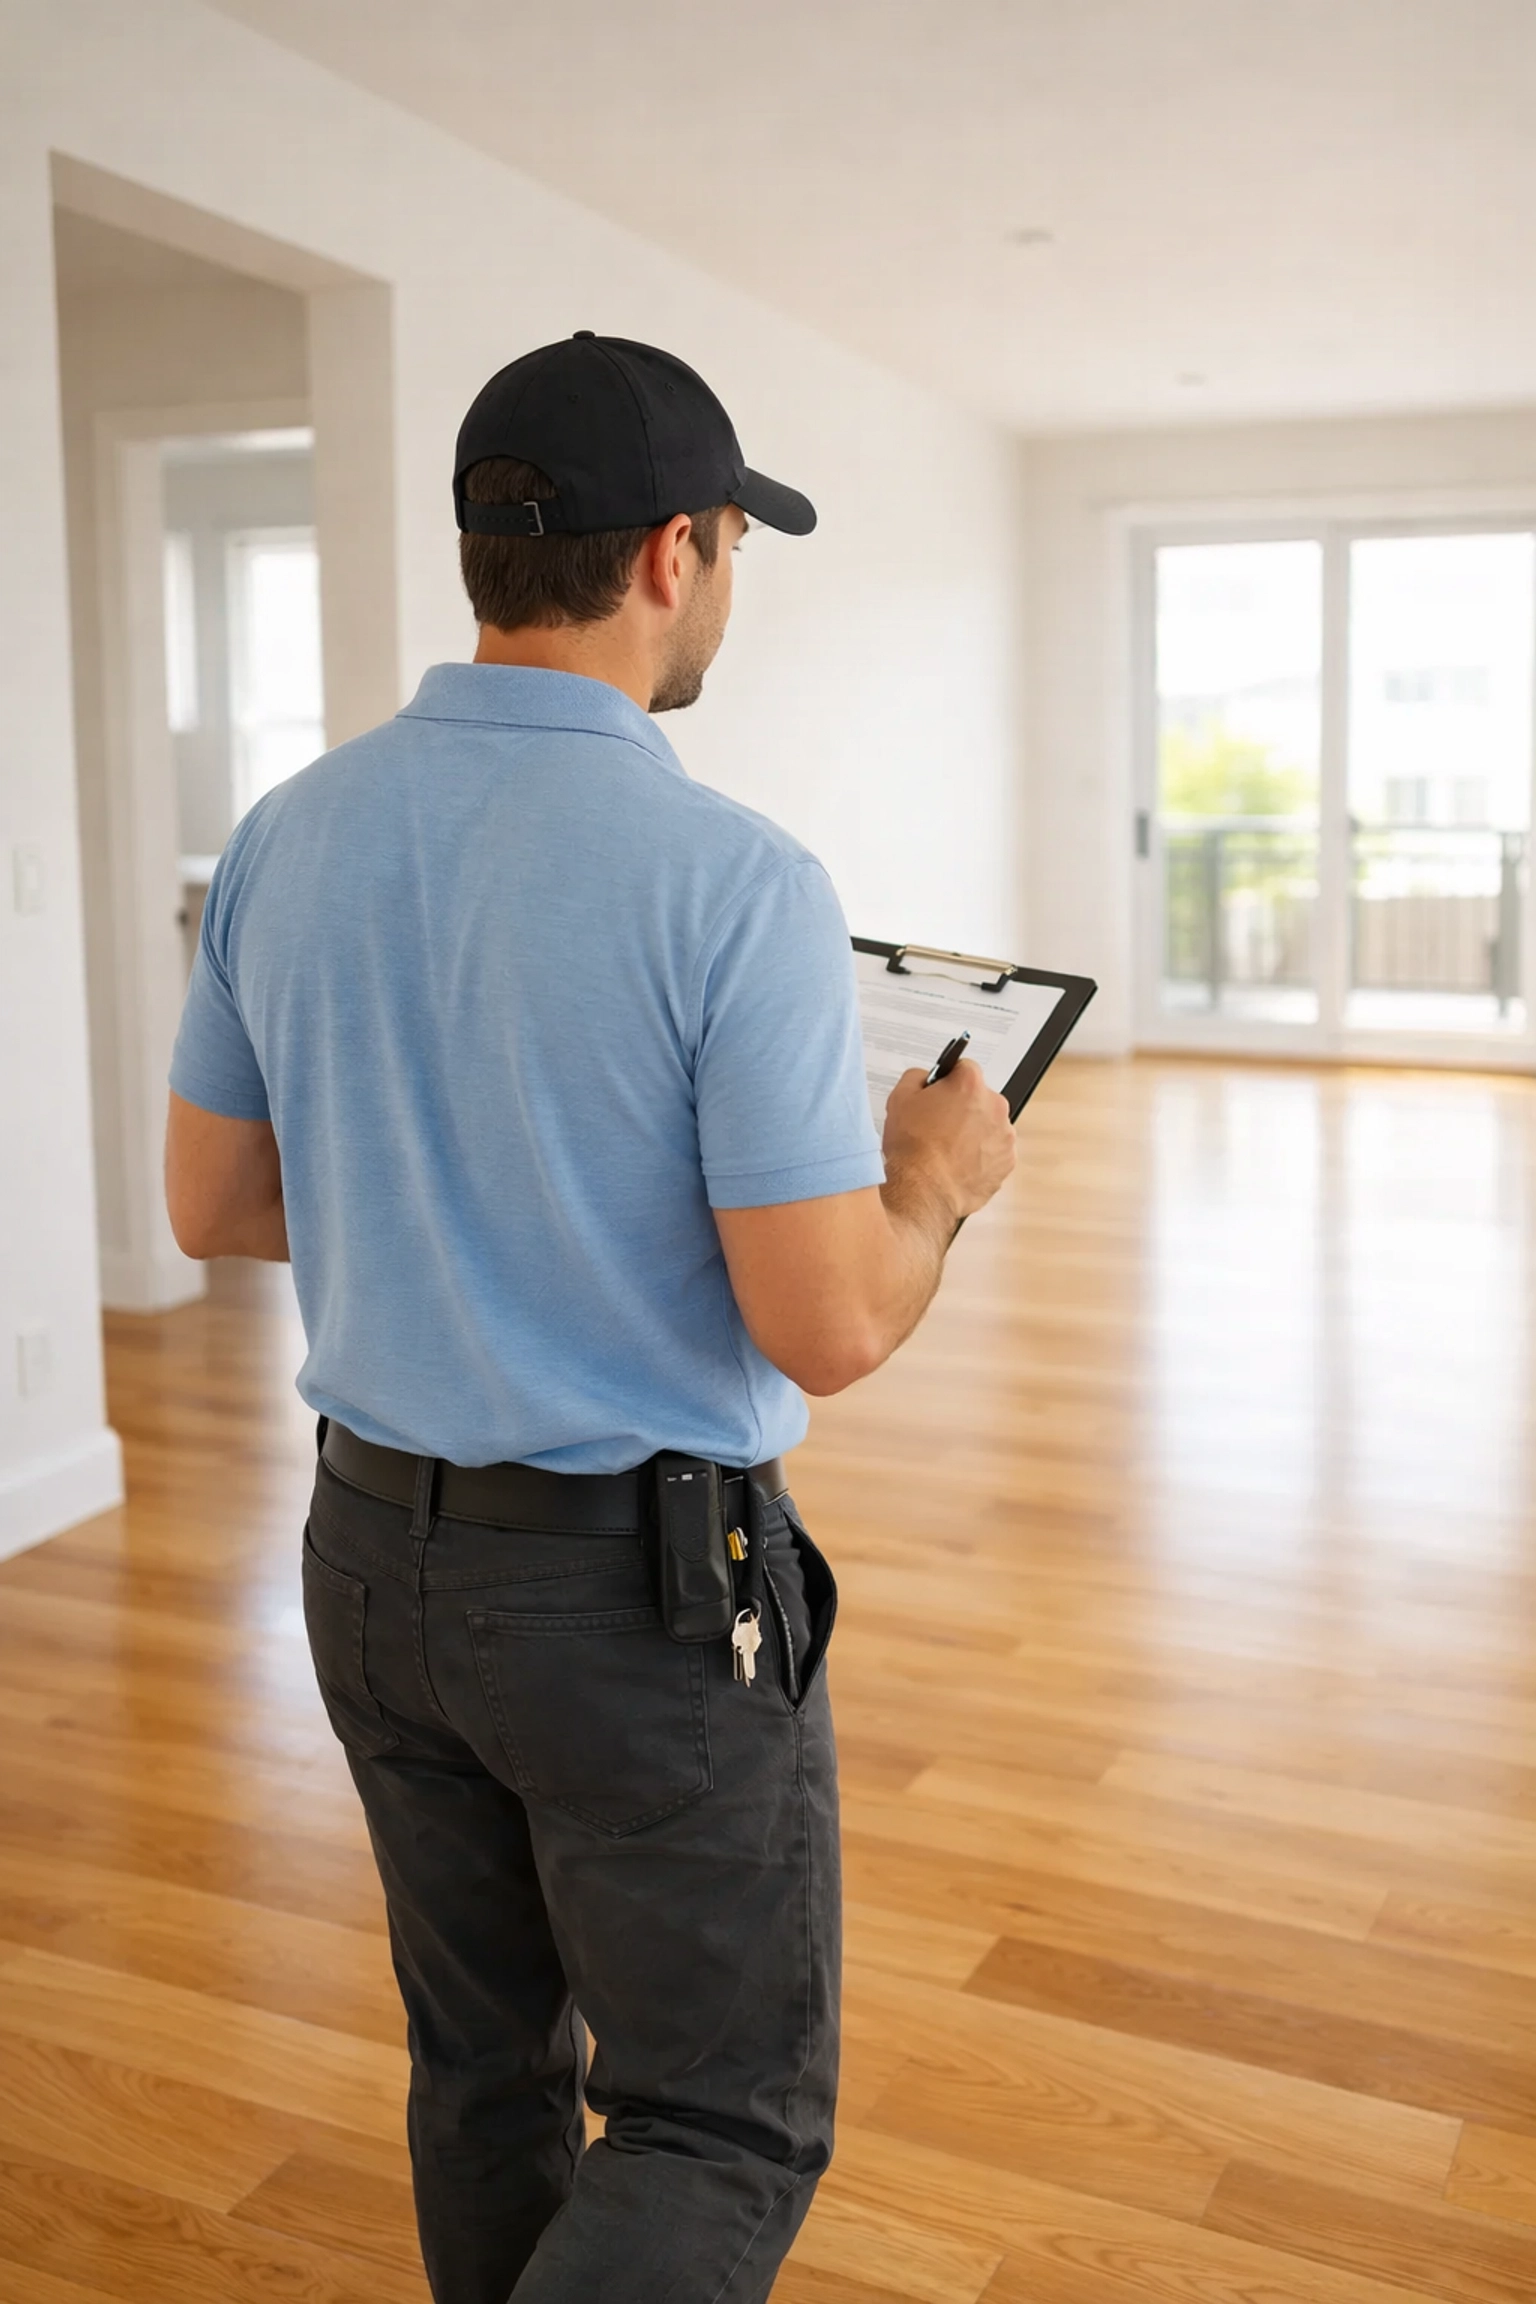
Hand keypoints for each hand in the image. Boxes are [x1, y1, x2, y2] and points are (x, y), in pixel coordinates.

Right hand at [881, 1060, 1015, 1223]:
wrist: (923, 1190)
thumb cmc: (913, 1146)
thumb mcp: (900, 1098)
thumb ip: (916, 1077)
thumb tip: (926, 1078)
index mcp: (970, 1084)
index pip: (963, 1069)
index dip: (947, 1082)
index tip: (940, 1094)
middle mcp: (995, 1106)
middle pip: (979, 1098)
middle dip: (963, 1108)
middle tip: (938, 1126)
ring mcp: (1005, 1135)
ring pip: (988, 1126)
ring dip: (973, 1133)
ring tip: (947, 1150)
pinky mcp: (1007, 1162)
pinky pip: (994, 1152)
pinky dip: (980, 1156)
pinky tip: (958, 1164)